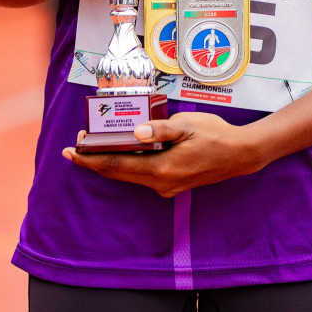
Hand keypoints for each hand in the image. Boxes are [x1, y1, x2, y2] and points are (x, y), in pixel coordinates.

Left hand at [63, 112, 266, 197]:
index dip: (90, 159)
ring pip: (129, 175)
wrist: (240, 155)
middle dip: (95, 160)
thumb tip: (137, 131)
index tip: (71, 153)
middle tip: (77, 145)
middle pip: (118, 173)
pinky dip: (127, 164)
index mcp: (161, 168)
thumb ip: (160, 128)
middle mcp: (160, 183)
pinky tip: (123, 151)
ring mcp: (166, 187)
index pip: (116, 165)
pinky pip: (141, 175)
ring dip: (111, 162)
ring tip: (95, 146)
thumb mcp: (188, 125)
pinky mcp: (172, 184)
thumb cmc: (215, 135)